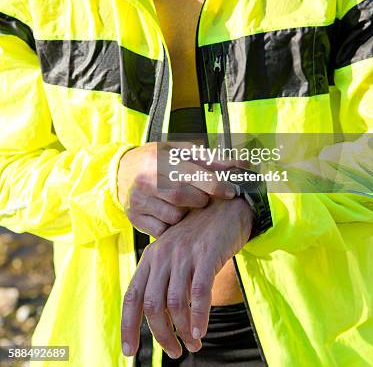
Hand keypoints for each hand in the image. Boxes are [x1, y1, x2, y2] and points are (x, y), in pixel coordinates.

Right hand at [117, 142, 236, 236]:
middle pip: (183, 198)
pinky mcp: (133, 218)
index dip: (215, 185)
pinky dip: (171, 226)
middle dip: (200, 200)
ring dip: (186, 214)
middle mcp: (146, 180)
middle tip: (203, 197)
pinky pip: (161, 231)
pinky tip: (170, 213)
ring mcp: (138, 201)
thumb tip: (242, 163)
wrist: (120, 171)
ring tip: (184, 204)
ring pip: (174, 217)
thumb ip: (211, 158)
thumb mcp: (180, 151)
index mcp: (159, 159)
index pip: (192, 175)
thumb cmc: (159, 159)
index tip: (231, 191)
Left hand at [121, 197, 253, 358]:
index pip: (132, 296)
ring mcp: (185, 254)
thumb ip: (163, 279)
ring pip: (175, 303)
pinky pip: (199, 291)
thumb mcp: (174, 253)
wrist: (225, 208)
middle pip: (152, 305)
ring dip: (183, 330)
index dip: (128, 326)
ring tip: (193, 344)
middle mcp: (163, 255)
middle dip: (162, 335)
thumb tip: (159, 321)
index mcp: (151, 257)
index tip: (129, 351)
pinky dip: (199, 316)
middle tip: (175, 351)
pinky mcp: (207, 254)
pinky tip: (201, 331)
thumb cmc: (199, 237)